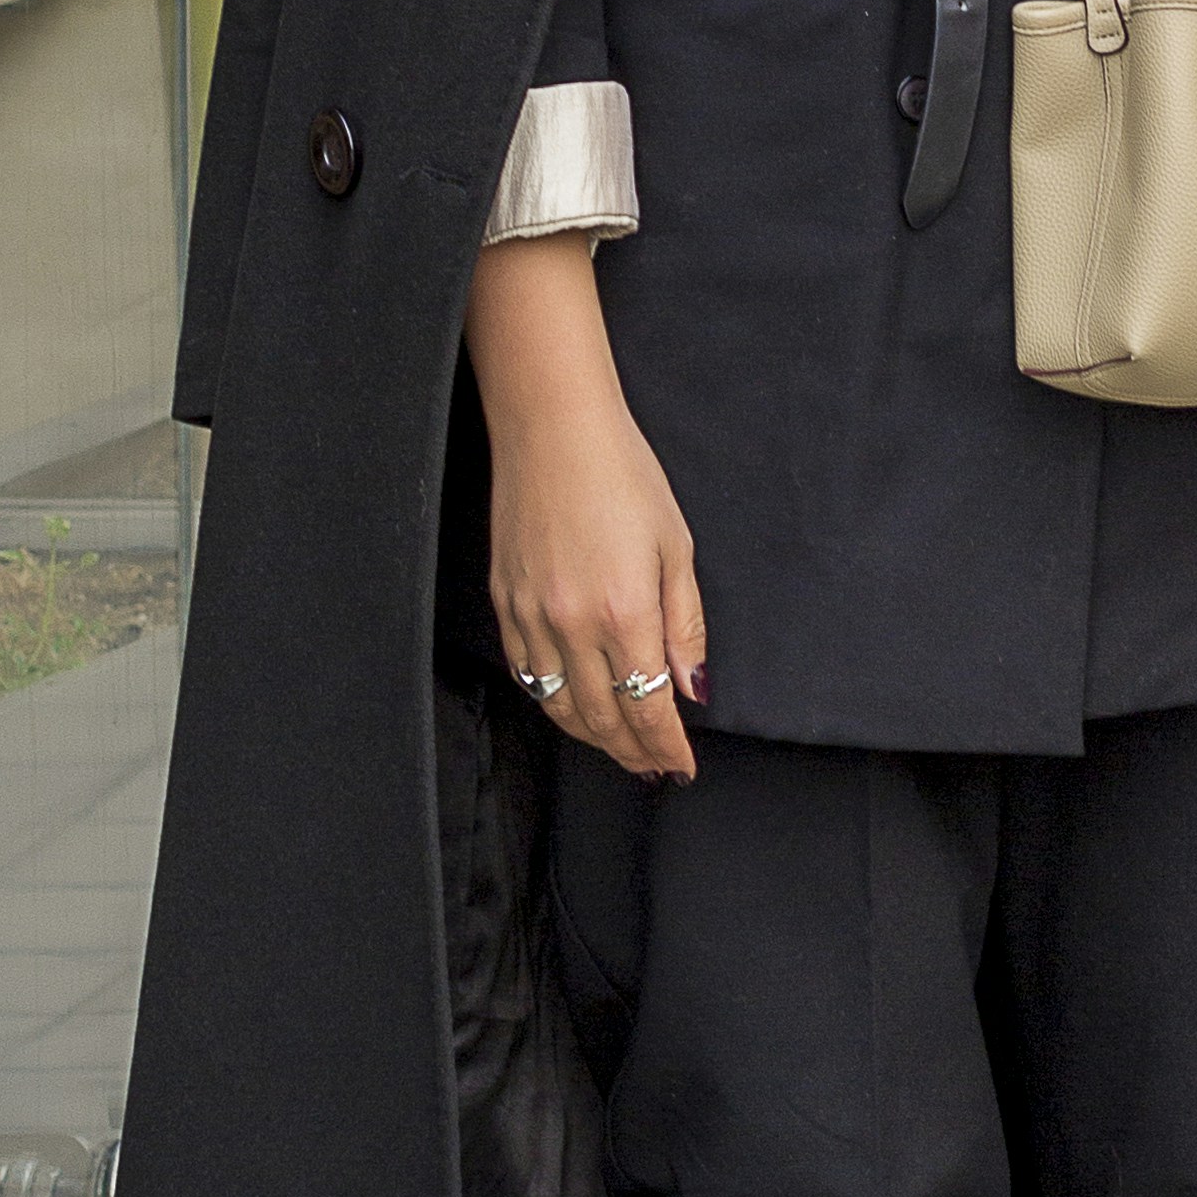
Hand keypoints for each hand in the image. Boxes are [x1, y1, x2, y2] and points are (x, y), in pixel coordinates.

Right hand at [465, 235, 706, 781]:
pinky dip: (554, 701)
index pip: (648, 707)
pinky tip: (575, 704)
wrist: (554, 429)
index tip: (681, 767)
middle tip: (654, 766)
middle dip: (632, 751)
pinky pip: (528, 675)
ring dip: (593, 736)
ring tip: (620, 746)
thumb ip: (685, 627)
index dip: (666, 748)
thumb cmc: (625, 476)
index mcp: (625, 611)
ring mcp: (530, 617)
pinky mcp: (504, 603)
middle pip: (603, 718)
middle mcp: (572, 624)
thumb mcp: (676, 548)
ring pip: (560, 706)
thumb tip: (692, 691)